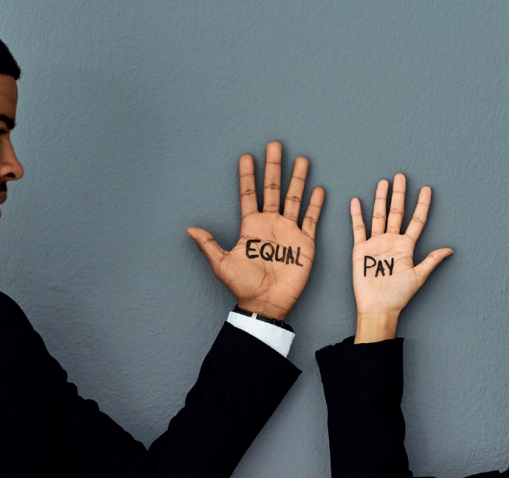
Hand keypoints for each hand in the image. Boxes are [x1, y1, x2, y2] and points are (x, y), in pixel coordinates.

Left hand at [188, 142, 323, 320]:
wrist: (266, 302)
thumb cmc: (244, 285)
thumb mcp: (222, 264)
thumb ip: (209, 244)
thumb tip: (190, 229)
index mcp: (251, 226)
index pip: (249, 195)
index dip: (248, 176)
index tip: (246, 156)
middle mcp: (270, 224)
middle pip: (273, 189)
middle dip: (274, 167)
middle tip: (274, 145)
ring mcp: (288, 231)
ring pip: (294, 199)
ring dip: (297, 179)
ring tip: (301, 160)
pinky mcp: (304, 242)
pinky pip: (310, 219)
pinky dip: (315, 205)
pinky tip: (318, 189)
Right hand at [351, 174, 452, 342]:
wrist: (378, 307)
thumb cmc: (399, 295)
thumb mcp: (418, 277)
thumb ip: (431, 260)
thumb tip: (449, 249)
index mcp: (406, 246)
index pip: (416, 221)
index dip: (422, 205)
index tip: (427, 189)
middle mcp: (391, 242)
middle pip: (397, 213)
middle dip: (399, 194)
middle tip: (401, 176)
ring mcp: (376, 244)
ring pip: (379, 216)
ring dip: (380, 199)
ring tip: (383, 183)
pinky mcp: (361, 250)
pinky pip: (358, 229)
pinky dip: (357, 215)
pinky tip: (357, 202)